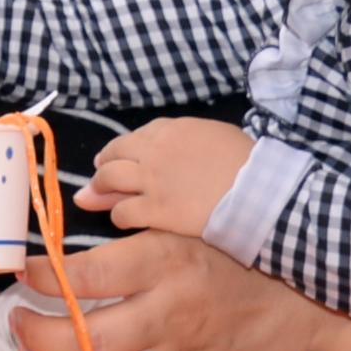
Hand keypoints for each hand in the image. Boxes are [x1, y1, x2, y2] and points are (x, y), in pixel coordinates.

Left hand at [6, 227, 321, 350]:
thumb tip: (78, 210)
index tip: (21, 273)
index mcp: (166, 264)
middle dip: (39, 337)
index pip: (91, 276)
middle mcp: (170, 315)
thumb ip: (134, 225)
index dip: (46, 278)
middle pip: (90, 339)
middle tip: (14, 322)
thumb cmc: (233, 255)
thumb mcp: (184, 225)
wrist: (300, 305)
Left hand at [79, 118, 253, 239]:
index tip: (118, 157)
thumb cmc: (248, 163)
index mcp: (171, 130)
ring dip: (100, 190)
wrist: (257, 190)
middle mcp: (153, 151)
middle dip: (103, 166)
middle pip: (114, 155)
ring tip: (93, 198)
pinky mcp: (154, 209)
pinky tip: (121, 221)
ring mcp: (151, 180)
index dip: (124, 150)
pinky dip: (118, 216)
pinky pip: (122, 212)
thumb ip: (192, 139)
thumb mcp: (218, 136)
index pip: (135, 137)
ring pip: (109, 180)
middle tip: (97, 178)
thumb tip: (183, 146)